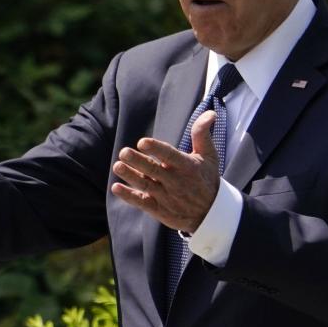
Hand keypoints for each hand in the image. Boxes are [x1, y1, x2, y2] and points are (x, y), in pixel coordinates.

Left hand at [111, 110, 219, 232]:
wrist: (211, 214)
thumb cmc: (207, 179)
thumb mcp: (209, 156)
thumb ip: (202, 134)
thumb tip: (209, 112)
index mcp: (186, 166)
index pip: (169, 155)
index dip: (156, 149)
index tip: (142, 142)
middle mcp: (175, 181)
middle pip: (153, 170)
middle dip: (138, 161)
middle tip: (124, 152)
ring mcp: (166, 196)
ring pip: (145, 185)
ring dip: (130, 176)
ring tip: (118, 166)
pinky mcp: (159, 209)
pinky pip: (142, 202)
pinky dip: (129, 196)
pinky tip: (116, 187)